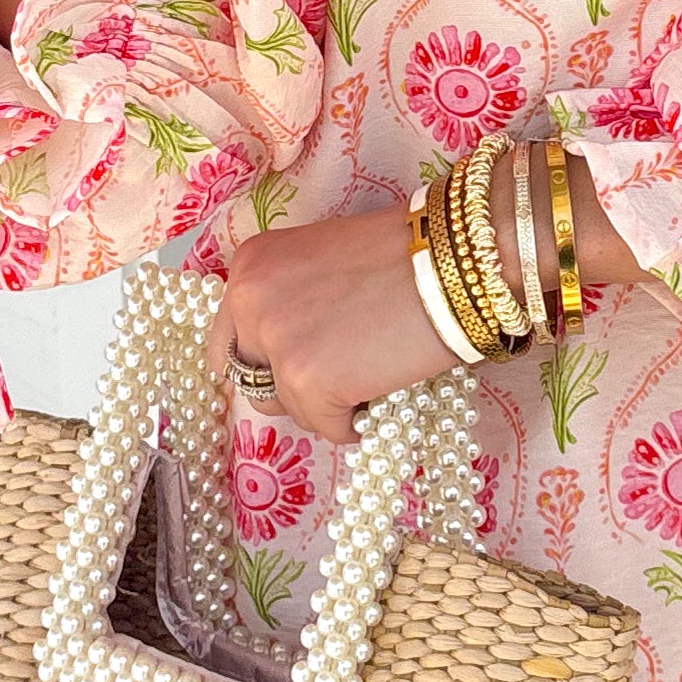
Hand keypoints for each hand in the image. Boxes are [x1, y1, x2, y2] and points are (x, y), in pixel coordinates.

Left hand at [209, 205, 460, 447]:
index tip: (298, 362)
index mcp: (251, 265)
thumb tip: (287, 348)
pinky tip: (384, 390)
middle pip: (251, 378)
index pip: (229, 338)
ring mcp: (275, 345)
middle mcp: (248, 302)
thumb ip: (291, 296)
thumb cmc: (403, 254)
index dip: (266, 357)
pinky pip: (326, 427)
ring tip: (367, 377)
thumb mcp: (323, 258)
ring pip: (285, 407)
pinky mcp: (308, 385)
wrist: (452, 262)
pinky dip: (356, 420)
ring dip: (322, 403)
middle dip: (291, 384)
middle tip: (338, 373)